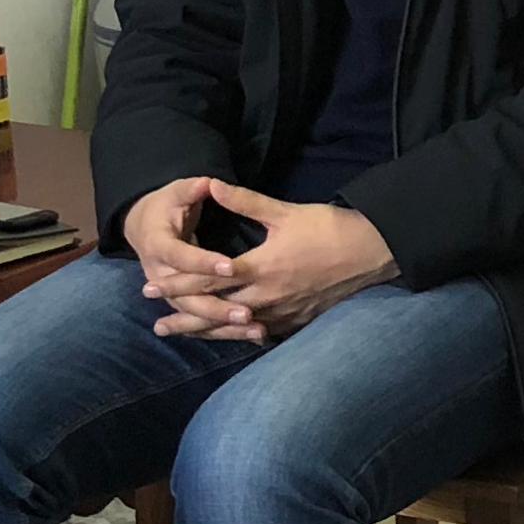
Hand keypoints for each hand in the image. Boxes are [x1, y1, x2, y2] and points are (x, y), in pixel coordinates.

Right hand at [124, 177, 242, 332]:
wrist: (143, 225)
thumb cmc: (166, 206)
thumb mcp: (176, 192)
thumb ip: (193, 189)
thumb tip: (209, 182)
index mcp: (157, 244)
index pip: (181, 257)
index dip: (204, 262)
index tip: (231, 266)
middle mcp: (158, 275)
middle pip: (187, 298)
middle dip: (217, 307)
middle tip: (247, 313)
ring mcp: (167, 293)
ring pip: (195, 316)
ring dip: (224, 326)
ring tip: (255, 329)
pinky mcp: (180, 303)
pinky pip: (200, 324)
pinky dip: (224, 332)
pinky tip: (252, 337)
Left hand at [164, 183, 390, 340]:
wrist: (372, 252)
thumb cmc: (329, 228)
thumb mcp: (284, 212)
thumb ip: (245, 202)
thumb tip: (212, 184)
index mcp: (260, 266)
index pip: (208, 279)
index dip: (177, 283)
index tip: (152, 288)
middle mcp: (267, 295)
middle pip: (216, 311)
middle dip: (184, 317)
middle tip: (157, 327)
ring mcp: (283, 312)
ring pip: (236, 327)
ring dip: (207, 332)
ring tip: (185, 337)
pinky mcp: (298, 320)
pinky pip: (262, 332)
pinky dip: (240, 336)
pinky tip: (229, 338)